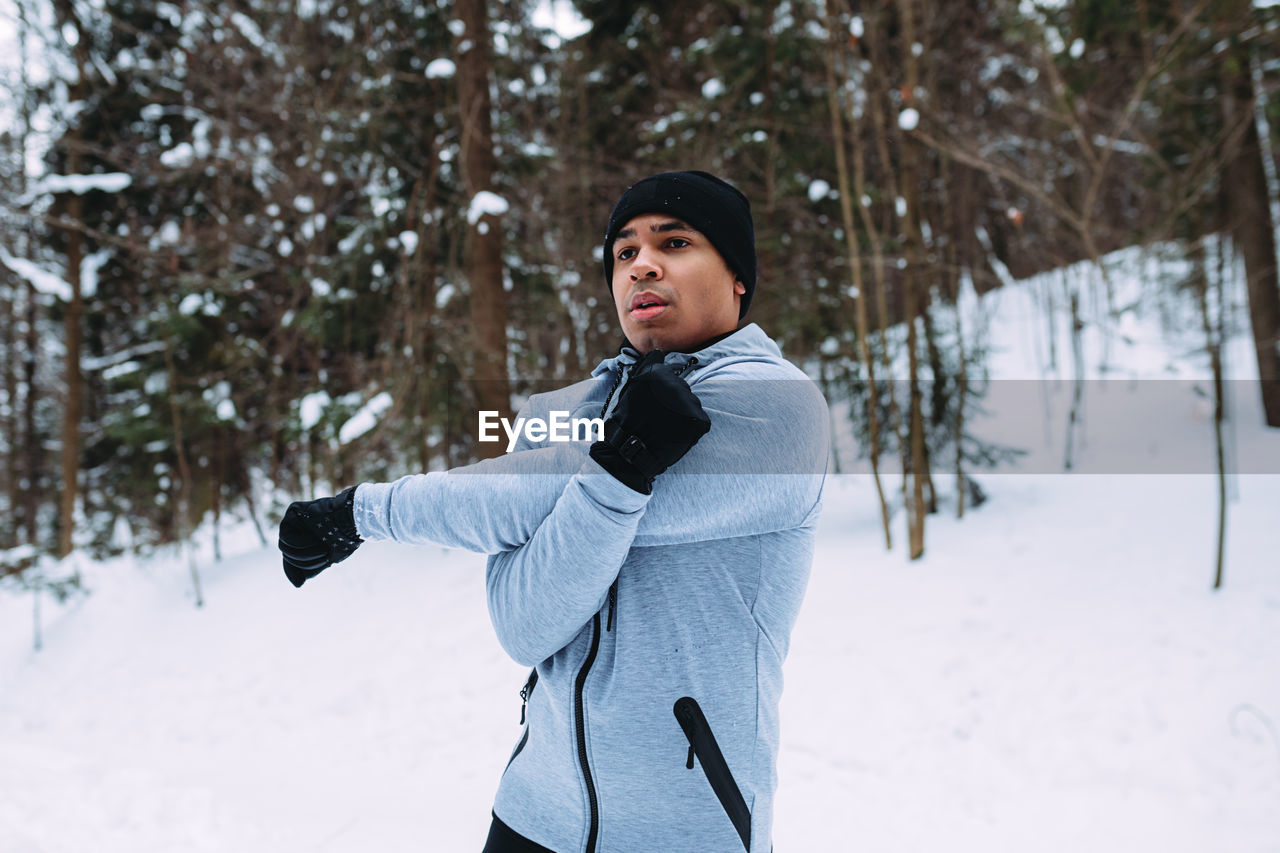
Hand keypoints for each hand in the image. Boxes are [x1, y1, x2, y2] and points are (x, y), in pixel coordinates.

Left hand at [278, 486, 361, 586]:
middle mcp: (296, 529)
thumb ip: (309, 569)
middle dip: (306, 561)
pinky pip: (286, 536)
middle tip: (326, 554)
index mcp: (304, 540)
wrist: (353, 520)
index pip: (291, 559)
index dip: (300, 568)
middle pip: (288, 555)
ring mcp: (294, 519)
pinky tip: (316, 536)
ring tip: (323, 547)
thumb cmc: (344, 538)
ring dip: (305, 553)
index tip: (316, 569)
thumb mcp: (326, 559)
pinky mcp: (293, 511)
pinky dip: (301, 542)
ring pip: (285, 547)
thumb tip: (296, 584)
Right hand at [590, 350, 711, 493]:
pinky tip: (676, 435)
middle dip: (675, 403)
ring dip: (684, 415)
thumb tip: (658, 352)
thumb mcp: (632, 386)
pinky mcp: (699, 420)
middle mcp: (677, 385)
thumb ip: (647, 367)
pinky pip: (701, 421)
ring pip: (692, 405)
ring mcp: (689, 403)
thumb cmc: (628, 419)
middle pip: (683, 391)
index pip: (671, 378)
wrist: (631, 450)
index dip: (663, 392)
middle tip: (659, 418)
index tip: (654, 404)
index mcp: (660, 375)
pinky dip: (692, 428)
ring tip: (667, 427)